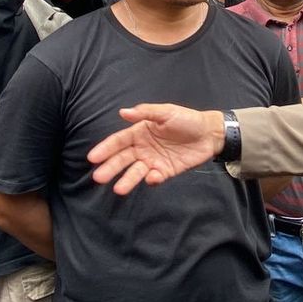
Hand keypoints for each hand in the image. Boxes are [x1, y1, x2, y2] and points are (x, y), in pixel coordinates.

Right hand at [88, 105, 225, 194]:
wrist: (210, 133)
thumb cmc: (186, 119)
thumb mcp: (166, 112)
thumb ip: (145, 112)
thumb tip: (123, 112)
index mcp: (140, 132)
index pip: (118, 142)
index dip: (105, 149)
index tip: (93, 158)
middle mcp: (143, 148)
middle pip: (123, 159)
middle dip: (110, 168)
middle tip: (98, 177)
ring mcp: (153, 161)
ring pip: (135, 172)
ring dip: (127, 180)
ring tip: (118, 189)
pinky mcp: (165, 171)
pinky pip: (155, 178)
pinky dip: (152, 179)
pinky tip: (152, 178)